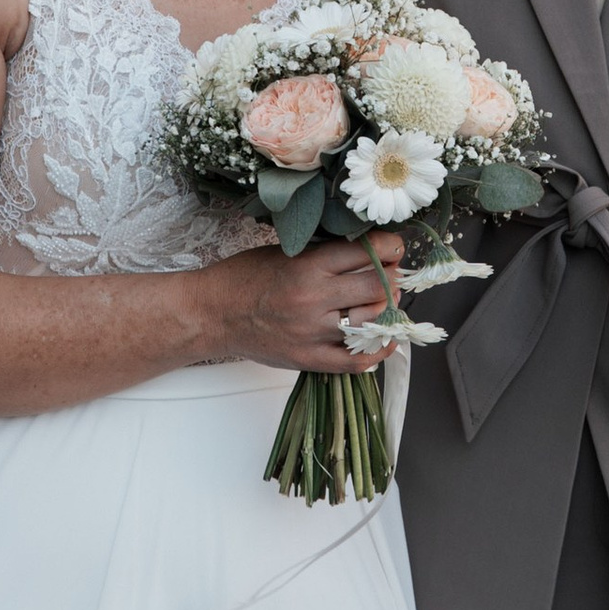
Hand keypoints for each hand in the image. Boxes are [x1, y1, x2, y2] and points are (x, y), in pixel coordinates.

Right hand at [206, 233, 403, 376]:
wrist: (213, 314)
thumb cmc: (246, 278)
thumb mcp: (286, 251)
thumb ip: (325, 253)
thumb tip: (370, 251)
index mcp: (308, 266)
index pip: (367, 252)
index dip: (391, 247)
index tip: (395, 248)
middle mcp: (314, 299)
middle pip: (378, 288)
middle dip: (393, 279)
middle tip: (393, 275)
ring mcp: (312, 332)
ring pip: (371, 323)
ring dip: (387, 312)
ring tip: (386, 303)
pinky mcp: (308, 358)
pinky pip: (355, 362)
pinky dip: (377, 352)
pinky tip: (385, 340)